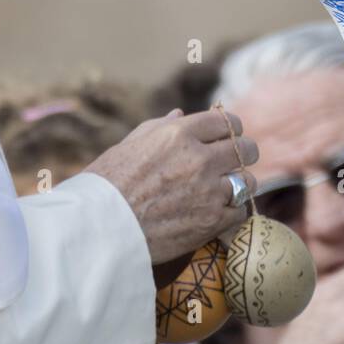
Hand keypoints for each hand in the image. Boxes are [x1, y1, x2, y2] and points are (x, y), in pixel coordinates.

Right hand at [83, 109, 257, 263]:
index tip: (228, 136)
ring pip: (247, 181)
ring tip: (224, 190)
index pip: (226, 122)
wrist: (97, 230)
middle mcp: (199, 159)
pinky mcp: (212, 221)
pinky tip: (218, 213)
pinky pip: (240, 211)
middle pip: (245, 148)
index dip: (230, 129)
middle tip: (234, 162)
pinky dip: (232, 212)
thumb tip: (179, 114)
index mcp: (179, 134)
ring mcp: (208, 191)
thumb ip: (159, 128)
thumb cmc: (105, 185)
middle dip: (242, 153)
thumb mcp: (128, 146)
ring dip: (238, 184)